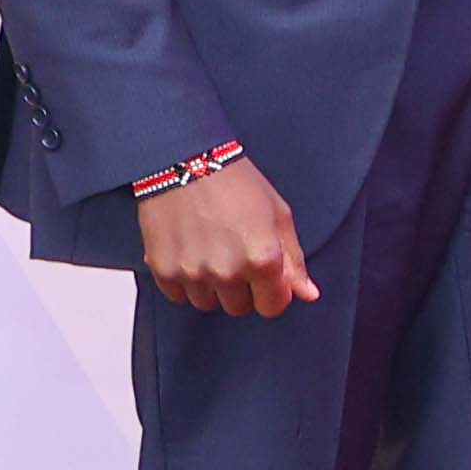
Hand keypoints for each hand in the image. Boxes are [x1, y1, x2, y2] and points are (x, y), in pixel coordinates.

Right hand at [141, 158, 319, 319]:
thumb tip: (307, 293)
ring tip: (212, 252)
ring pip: (208, 303)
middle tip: (236, 256)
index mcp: (262, 259)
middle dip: (243, 288)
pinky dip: (184, 282)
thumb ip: (294, 260)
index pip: (273, 307)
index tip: (267, 279)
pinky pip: (178, 296)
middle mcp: (227, 272)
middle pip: (240, 307)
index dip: (272, 293)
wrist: (185, 162)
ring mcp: (192, 274)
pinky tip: (191, 254)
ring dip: (212, 286)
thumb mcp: (278, 215)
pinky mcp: (163, 271)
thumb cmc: (235, 183)